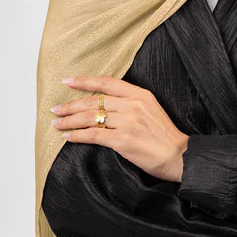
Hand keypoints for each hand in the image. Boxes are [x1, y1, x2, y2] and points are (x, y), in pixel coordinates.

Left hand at [50, 76, 189, 182]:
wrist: (180, 156)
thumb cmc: (165, 136)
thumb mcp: (151, 109)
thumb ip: (131, 103)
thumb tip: (105, 105)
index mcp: (140, 94)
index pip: (106, 83)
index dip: (84, 81)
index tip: (68, 81)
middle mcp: (133, 105)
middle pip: (93, 101)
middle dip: (70, 105)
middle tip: (55, 109)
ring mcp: (128, 122)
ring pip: (90, 117)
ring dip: (69, 121)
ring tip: (57, 123)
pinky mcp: (123, 140)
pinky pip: (93, 135)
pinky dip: (77, 135)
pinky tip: (68, 136)